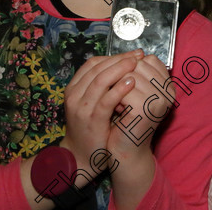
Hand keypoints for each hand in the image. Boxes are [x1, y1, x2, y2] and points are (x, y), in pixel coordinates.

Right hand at [60, 50, 143, 180]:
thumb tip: (123, 64)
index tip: (132, 54)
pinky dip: (118, 90)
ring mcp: (81, 108)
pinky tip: (131, 83)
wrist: (81, 156)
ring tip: (136, 63)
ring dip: (120, 69)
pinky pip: (105, 101)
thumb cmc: (92, 126)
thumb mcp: (91, 102)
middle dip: (119, 59)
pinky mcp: (92, 121)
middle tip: (137, 55)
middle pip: (97, 68)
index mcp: (74, 88)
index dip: (113, 56)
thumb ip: (102, 85)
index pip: (93, 63)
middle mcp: (74, 95)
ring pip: (100, 81)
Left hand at [106, 54, 173, 160]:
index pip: (150, 59)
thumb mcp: (137, 94)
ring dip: (116, 87)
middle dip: (122, 76)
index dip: (132, 67)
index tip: (127, 85)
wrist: (126, 151)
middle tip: (118, 96)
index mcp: (169, 87)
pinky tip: (114, 111)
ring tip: (116, 103)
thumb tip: (132, 54)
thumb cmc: (128, 121)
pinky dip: (113, 98)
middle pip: (138, 65)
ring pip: (129, 76)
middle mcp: (168, 93)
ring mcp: (158, 101)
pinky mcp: (145, 110)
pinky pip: (122, 91)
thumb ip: (139, 74)